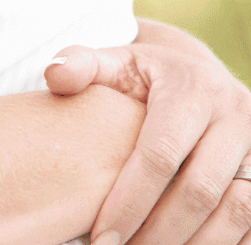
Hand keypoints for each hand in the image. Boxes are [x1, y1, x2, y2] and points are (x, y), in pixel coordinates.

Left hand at [45, 19, 250, 244]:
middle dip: (160, 231)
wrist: (196, 73)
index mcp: (192, 91)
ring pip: (237, 211)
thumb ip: (79, 64)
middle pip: (199, 189)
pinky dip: (224, 242)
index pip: (160, 154)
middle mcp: (235, 118)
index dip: (130, 198)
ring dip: (194, 243)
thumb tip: (55, 74)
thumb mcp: (113, 60)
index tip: (102, 233)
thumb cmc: (143, 75)